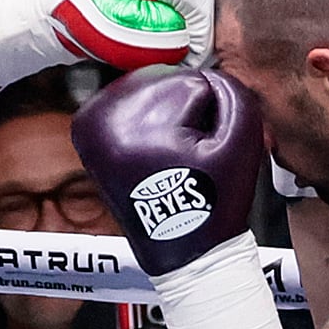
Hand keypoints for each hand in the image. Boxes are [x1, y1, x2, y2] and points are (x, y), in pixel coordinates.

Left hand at [74, 69, 284, 328]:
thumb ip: (233, 91)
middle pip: (167, 83)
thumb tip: (208, 72)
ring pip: (152, 91)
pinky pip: (133, 105)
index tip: (208, 155)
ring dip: (173, 114)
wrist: (186, 256)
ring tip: (178, 160)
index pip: (192, 85)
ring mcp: (88, 128)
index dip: (215, 117)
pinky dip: (152, 119)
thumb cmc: (214, 205)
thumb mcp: (241, 140)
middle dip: (191, 113)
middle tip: (195, 160)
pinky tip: (160, 151)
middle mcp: (97, 122)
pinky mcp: (88, 134)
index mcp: (126, 125)